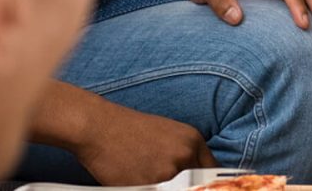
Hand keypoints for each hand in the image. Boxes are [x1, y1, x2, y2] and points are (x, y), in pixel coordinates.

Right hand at [75, 99, 214, 183]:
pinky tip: (137, 181)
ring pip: (178, 188)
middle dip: (184, 186)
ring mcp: (170, 171)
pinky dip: (149, 188)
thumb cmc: (128, 131)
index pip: (213, 171)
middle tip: (166, 181)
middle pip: (196, 184)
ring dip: (165, 186)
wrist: (98, 127)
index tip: (197, 186)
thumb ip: (184, 155)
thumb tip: (196, 178)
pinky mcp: (151, 184)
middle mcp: (186, 155)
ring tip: (144, 174)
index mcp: (193, 140)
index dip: (206, 184)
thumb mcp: (167, 135)